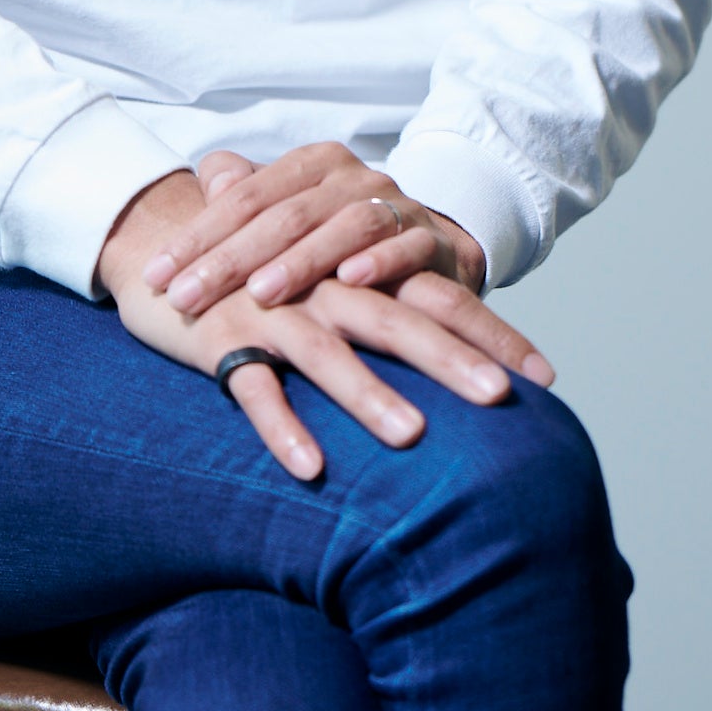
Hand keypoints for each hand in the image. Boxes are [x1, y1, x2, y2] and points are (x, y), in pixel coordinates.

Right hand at [97, 174, 539, 482]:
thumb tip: (463, 340)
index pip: (437, 297)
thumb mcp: (330, 281)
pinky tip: (310, 467)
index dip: (492, 334)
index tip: (547, 377)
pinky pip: (253, 389)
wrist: (164, 243)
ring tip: (412, 434)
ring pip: (327, 353)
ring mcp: (272, 311)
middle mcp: (323, 287)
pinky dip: (281, 425)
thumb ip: (391, 303)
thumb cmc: (264, 275)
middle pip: (395, 319)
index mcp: (358, 273)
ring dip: (369, 394)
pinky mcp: (223, 340)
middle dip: (451, 359)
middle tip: (501, 398)